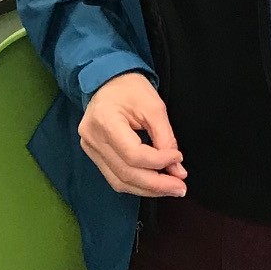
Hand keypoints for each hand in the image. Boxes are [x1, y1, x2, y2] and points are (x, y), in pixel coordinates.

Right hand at [78, 73, 186, 197]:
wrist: (107, 80)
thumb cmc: (129, 88)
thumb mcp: (154, 107)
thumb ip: (165, 139)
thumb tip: (177, 170)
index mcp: (105, 120)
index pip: (133, 155)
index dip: (159, 161)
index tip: (178, 158)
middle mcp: (92, 138)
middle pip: (126, 173)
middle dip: (157, 184)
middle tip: (180, 187)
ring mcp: (90, 148)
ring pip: (120, 181)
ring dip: (148, 189)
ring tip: (170, 188)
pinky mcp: (94, 154)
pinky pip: (115, 177)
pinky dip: (136, 184)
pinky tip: (153, 184)